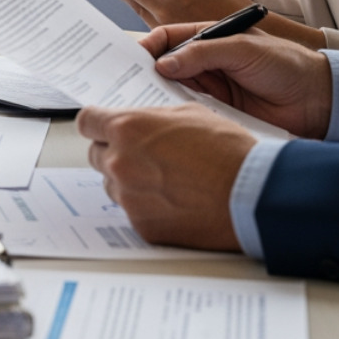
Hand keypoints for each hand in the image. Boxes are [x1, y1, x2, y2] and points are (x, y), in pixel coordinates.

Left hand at [77, 103, 251, 250]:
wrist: (252, 194)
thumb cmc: (228, 150)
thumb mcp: (190, 113)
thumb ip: (153, 117)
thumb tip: (142, 122)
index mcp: (128, 128)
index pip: (87, 122)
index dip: (97, 124)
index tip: (102, 128)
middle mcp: (121, 162)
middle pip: (96, 155)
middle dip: (115, 152)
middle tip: (144, 155)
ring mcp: (129, 197)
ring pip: (113, 185)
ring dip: (129, 181)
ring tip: (167, 180)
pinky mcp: (142, 225)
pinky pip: (132, 211)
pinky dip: (147, 206)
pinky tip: (175, 201)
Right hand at [140, 25, 333, 137]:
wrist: (318, 100)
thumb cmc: (287, 64)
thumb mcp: (244, 48)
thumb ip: (203, 52)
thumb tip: (164, 64)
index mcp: (208, 37)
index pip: (168, 37)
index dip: (150, 45)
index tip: (135, 58)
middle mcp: (204, 62)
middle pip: (164, 64)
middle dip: (145, 72)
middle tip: (130, 84)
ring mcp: (209, 88)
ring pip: (172, 89)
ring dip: (158, 95)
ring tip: (143, 104)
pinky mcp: (215, 112)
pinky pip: (187, 111)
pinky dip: (175, 115)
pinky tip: (166, 120)